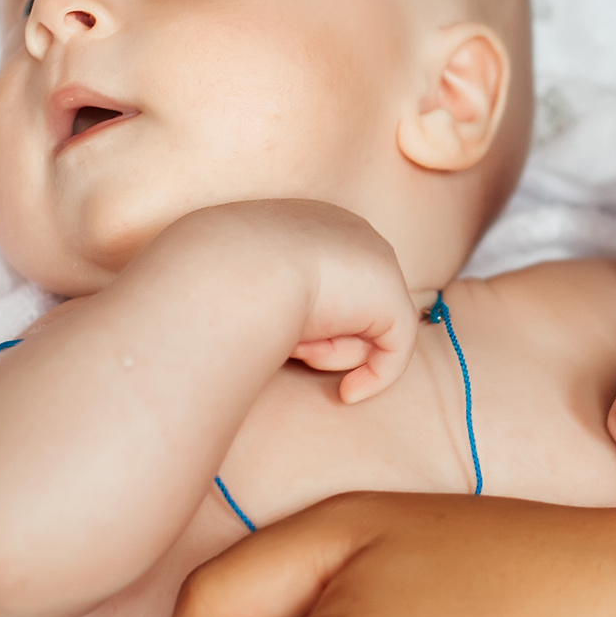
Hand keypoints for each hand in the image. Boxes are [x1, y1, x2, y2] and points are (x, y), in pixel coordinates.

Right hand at [180, 200, 417, 401]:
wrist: (234, 271)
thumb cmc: (220, 276)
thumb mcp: (237, 284)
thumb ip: (263, 297)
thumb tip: (268, 326)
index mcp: (311, 222)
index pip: (324, 280)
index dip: (304, 318)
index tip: (282, 337)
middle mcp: (349, 233)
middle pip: (348, 305)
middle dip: (321, 336)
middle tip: (290, 343)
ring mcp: (375, 261)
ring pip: (365, 330)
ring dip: (331, 352)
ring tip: (299, 344)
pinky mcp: (392, 300)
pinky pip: (395, 352)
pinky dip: (375, 379)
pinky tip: (347, 395)